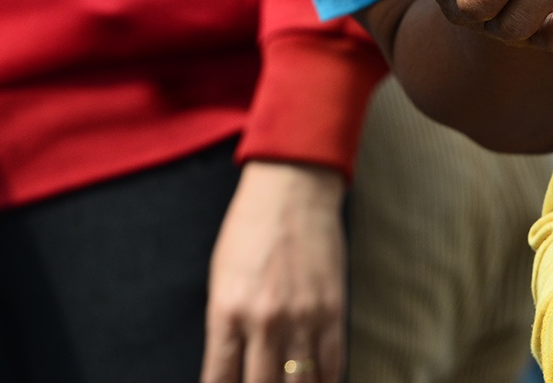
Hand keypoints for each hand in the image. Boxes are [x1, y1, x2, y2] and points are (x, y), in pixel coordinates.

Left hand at [201, 161, 347, 382]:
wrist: (293, 189)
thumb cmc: (249, 231)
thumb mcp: (221, 279)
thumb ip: (224, 327)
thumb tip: (230, 369)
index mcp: (227, 311)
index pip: (220, 380)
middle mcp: (264, 320)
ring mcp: (302, 317)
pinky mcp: (333, 310)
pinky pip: (331, 365)